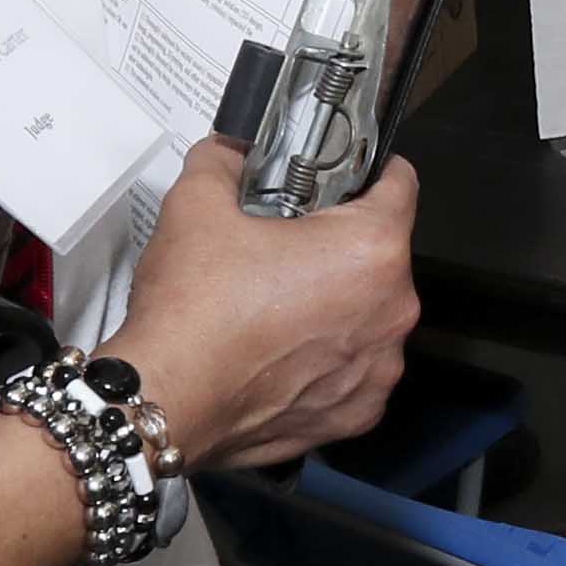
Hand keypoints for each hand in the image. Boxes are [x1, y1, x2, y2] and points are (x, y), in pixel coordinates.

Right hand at [105, 146, 419, 470]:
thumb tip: (232, 151)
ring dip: (336, 306)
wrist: (166, 402)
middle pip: (380, 256)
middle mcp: (392, 312)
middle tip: (286, 247)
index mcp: (371, 250)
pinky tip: (280, 353)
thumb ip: (224, 161)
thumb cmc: (193, 312)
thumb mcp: (197, 205)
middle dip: (339, 247)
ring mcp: (379, 369)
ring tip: (277, 305)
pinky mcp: (358, 414)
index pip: (398, 185)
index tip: (344, 178)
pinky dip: (326, 361)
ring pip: (369, 316)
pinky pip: (354, 371)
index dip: (369, 173)